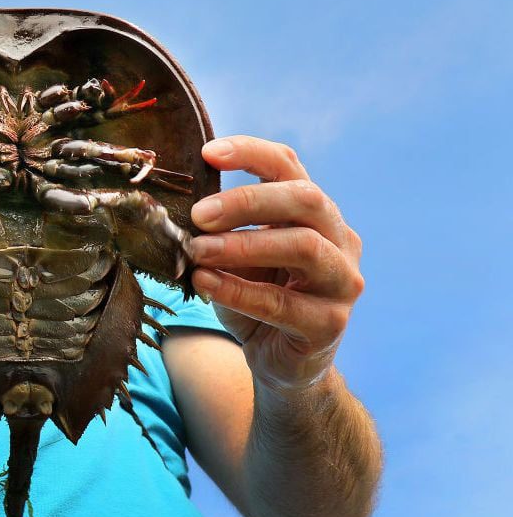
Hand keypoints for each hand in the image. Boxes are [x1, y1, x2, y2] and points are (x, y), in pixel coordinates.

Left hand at [189, 136, 364, 395]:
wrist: (279, 363)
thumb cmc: (255, 298)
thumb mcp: (237, 257)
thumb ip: (221, 229)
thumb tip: (175, 205)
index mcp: (315, 212)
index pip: (289, 167)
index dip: (251, 153)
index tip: (208, 153)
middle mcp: (340, 239)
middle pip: (305, 200)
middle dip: (247, 201)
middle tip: (198, 214)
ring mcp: (342, 281)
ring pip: (303, 247)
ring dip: (242, 246)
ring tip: (196, 250)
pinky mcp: (331, 323)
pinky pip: (283, 303)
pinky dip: (238, 291)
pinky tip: (204, 284)